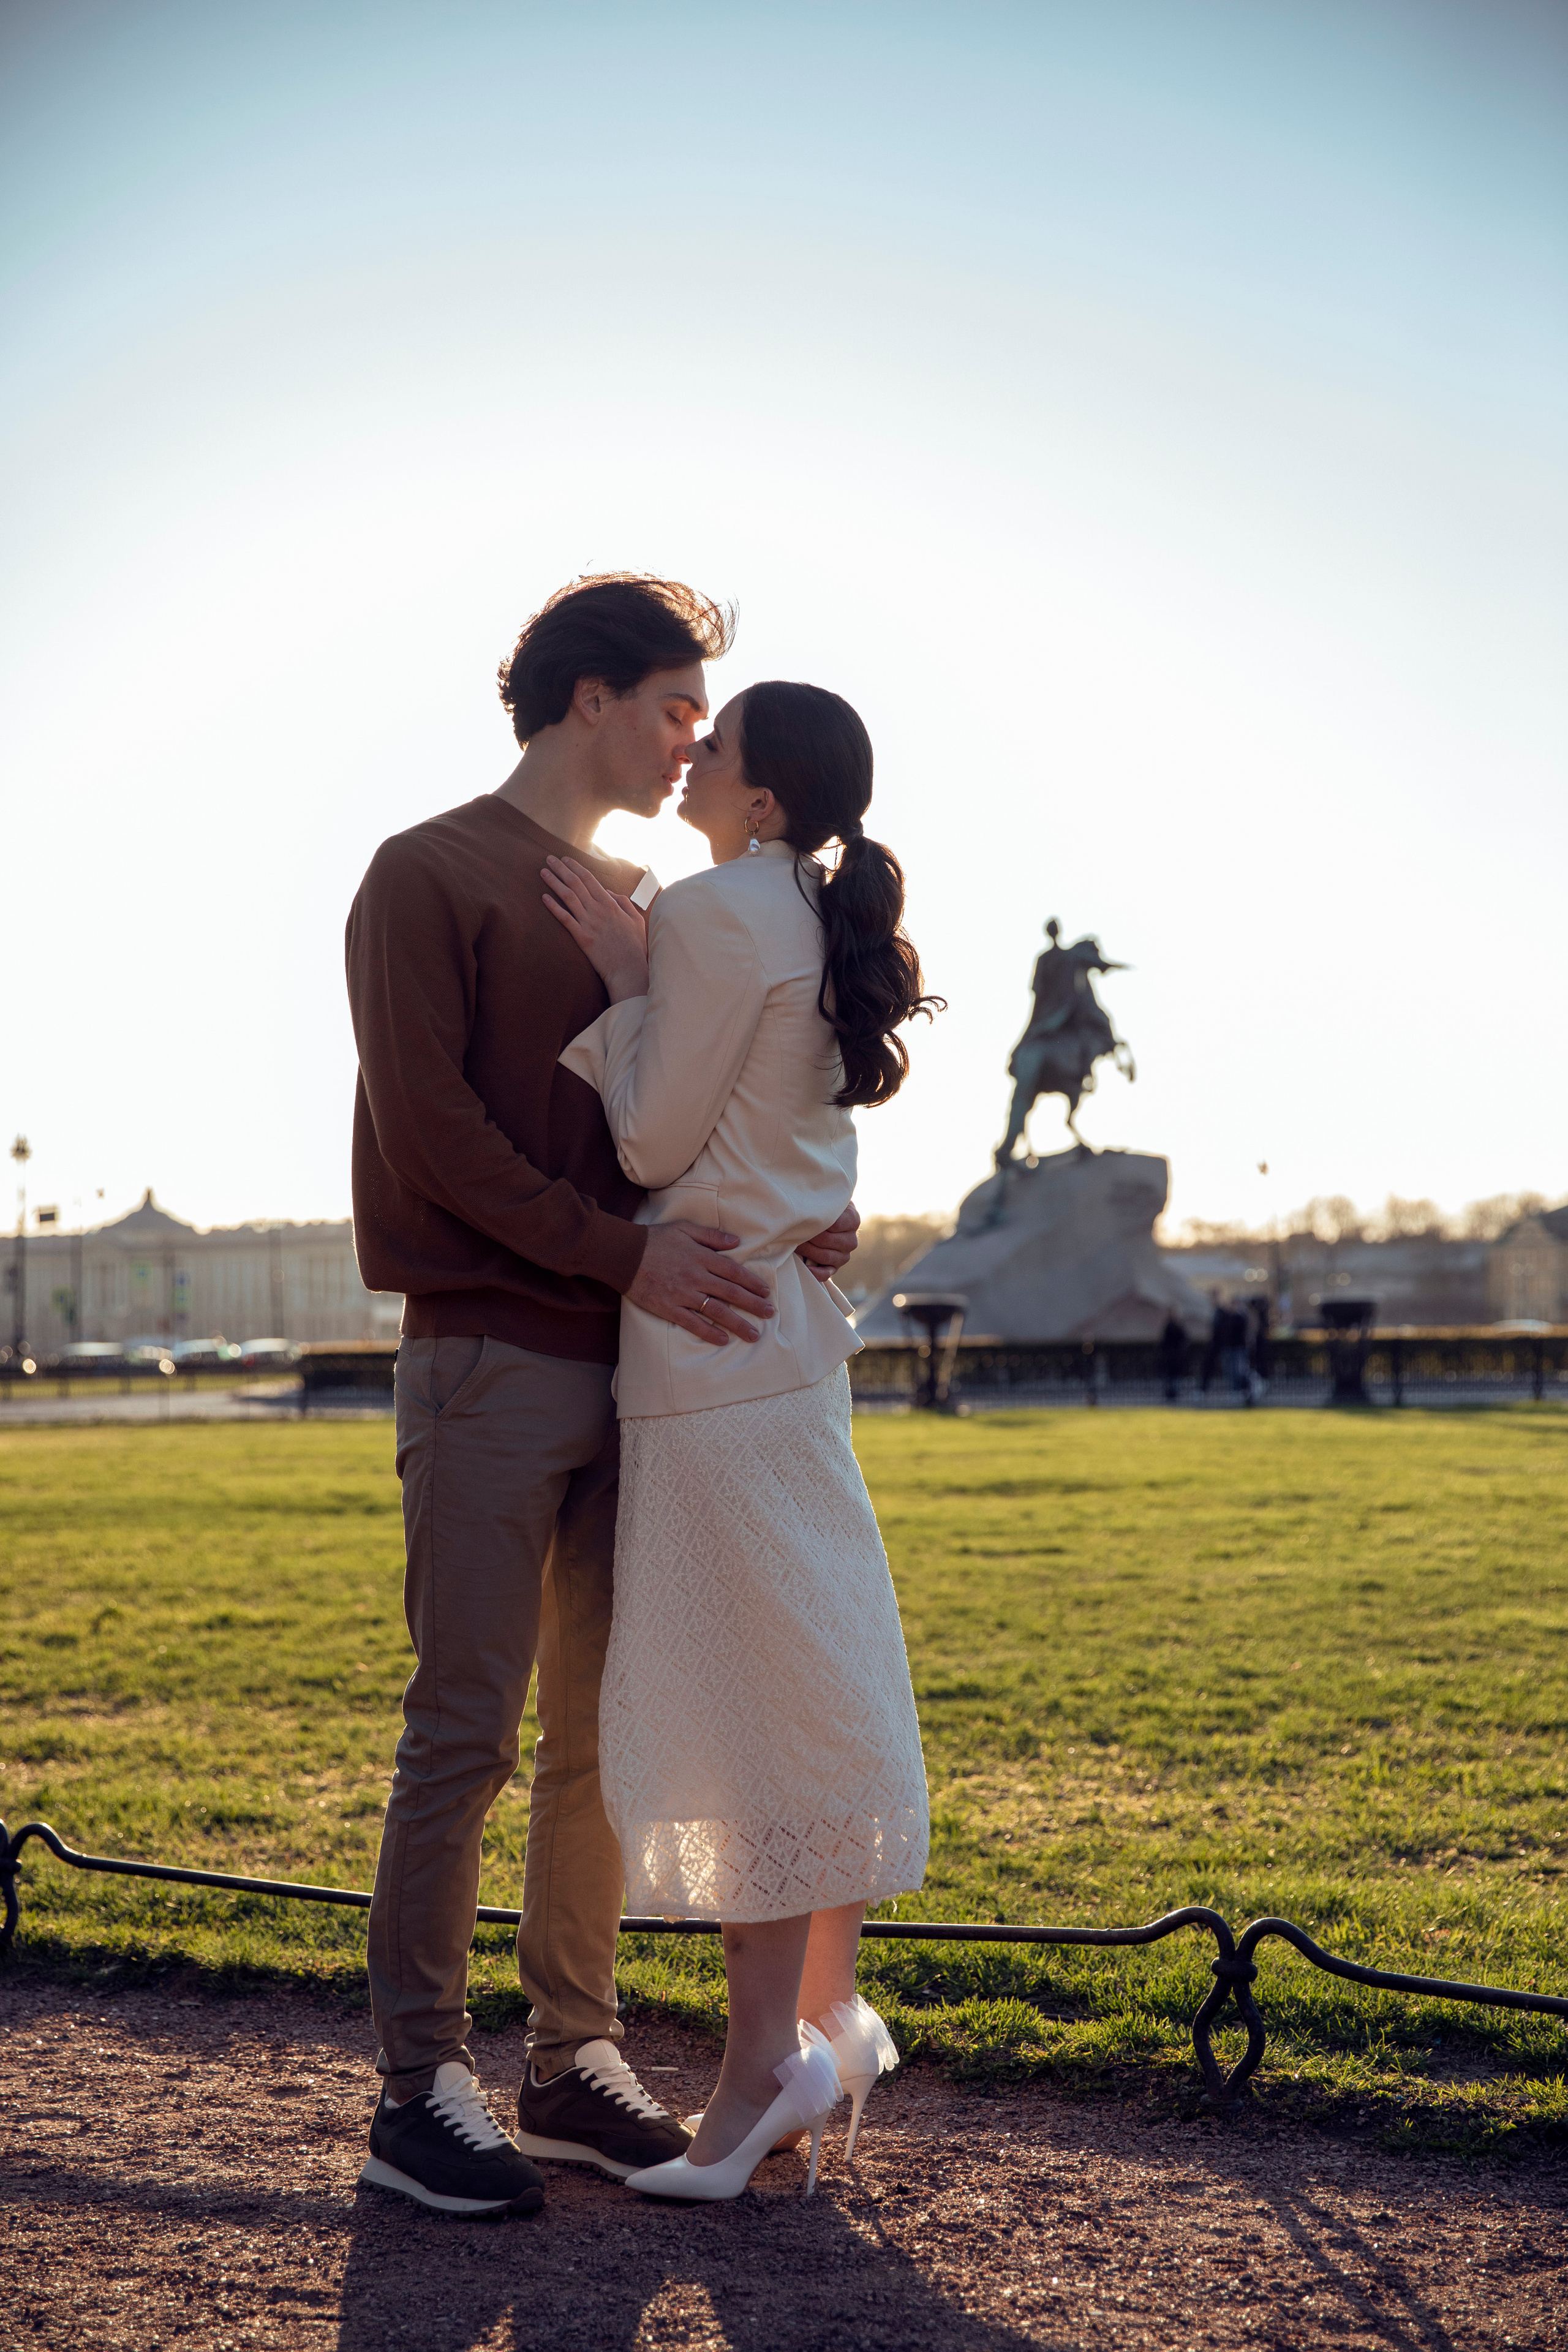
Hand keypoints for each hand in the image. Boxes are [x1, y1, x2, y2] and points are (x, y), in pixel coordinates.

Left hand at [542, 855, 649, 1000]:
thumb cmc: (634, 947)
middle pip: (576, 883)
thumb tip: (607, 891)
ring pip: (568, 897)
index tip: (565, 859)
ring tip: (543, 872)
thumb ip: (622, 902)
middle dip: (561, 869)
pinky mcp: (582, 938)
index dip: (575, 867)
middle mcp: (598, 910)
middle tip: (549, 859)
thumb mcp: (635, 920)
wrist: (629, 970)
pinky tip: (544, 897)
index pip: (590, 879)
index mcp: (611, 904)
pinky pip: (565, 919)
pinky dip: (554, 907)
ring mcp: (589, 923)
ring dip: (554, 882)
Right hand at [625, 1222, 776, 1346]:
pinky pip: (692, 1323)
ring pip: (716, 1311)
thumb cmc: (654, 1239)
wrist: (623, 1254)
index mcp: (701, 1256)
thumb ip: (712, 1235)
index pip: (734, 1272)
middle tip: (770, 1313)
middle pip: (731, 1293)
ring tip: (754, 1334)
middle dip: (753, 1304)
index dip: (752, 1282)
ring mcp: (682, 1294)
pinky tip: (723, 1339)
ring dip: (738, 1323)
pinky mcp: (668, 1308)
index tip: (766, 1292)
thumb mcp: (684, 1228)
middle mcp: (696, 1276)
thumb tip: (736, 1241)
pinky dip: (708, 1332)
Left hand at [795, 1202, 859, 1284]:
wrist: (824, 1220)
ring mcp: (844, 1256)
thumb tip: (810, 1203)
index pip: (835, 1224)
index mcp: (852, 1220)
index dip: (818, 1223)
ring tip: (794, 1244)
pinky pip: (826, 1273)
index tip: (803, 1218)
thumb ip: (825, 1200)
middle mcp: (851, 1240)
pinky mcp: (835, 1268)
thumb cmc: (823, 1207)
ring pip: (825, 1256)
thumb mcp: (828, 1199)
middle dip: (809, 1236)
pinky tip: (805, 1267)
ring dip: (807, 1251)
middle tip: (793, 1231)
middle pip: (828, 1241)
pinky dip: (815, 1273)